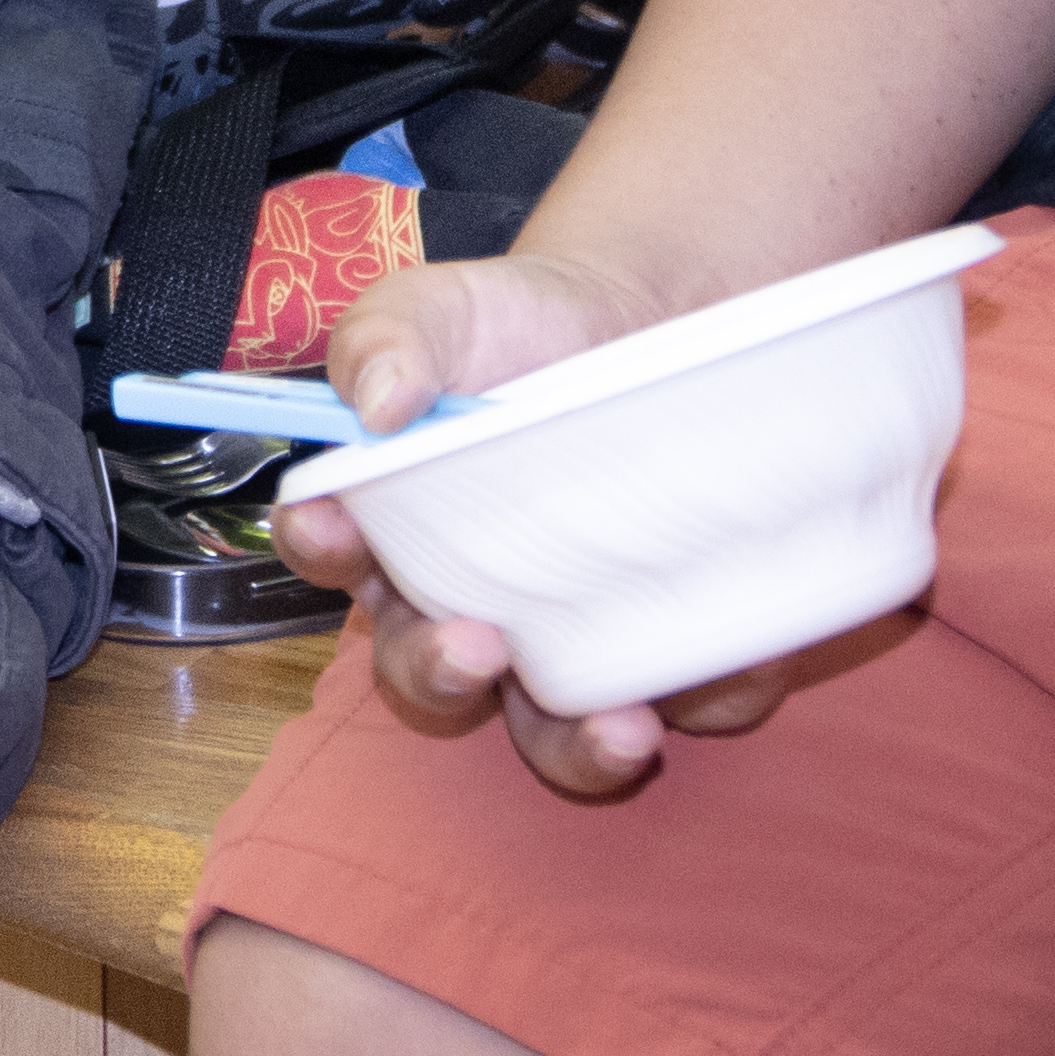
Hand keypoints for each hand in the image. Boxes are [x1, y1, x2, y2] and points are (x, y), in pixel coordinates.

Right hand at [267, 250, 885, 796]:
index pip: (333, 552)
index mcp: (394, 527)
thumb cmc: (529, 325)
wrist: (661, 318)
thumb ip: (388, 335)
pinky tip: (731, 660)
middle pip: (428, 676)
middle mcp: (473, 606)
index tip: (333, 524)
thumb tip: (374, 403)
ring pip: (553, 737)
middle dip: (439, 675)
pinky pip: (692, 704)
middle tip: (476, 647)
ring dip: (576, 749)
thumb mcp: (446, 306)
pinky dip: (710, 694)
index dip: (322, 546)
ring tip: (619, 728)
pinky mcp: (676, 657)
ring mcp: (573, 645)